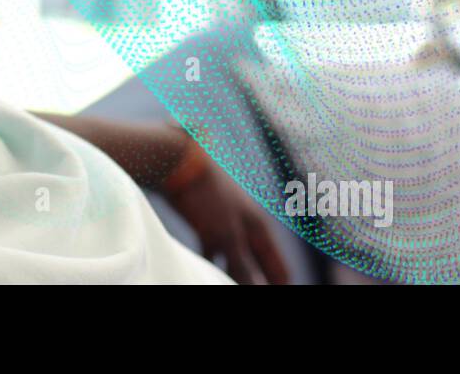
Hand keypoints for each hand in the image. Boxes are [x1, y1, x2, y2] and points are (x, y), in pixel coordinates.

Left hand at [161, 136, 289, 284]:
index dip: (278, 286)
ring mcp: (225, 224)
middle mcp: (246, 227)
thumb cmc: (207, 196)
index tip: (281, 295)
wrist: (177, 164)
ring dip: (231, 276)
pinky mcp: (204, 223)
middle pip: (257, 266)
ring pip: (233, 259)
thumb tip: (258, 289)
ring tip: (226, 286)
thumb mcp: (227, 236)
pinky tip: (203, 273)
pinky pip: (212, 251)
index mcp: (259, 229)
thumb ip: (243, 265)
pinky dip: (211, 264)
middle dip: (256, 283)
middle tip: (250, 292)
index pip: (278, 268)